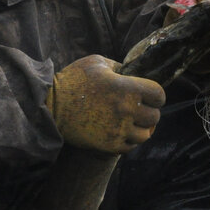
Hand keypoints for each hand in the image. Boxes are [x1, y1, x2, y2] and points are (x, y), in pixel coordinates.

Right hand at [47, 55, 165, 152]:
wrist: (50, 106)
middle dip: (149, 112)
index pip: (159, 95)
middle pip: (155, 117)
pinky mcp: (109, 145)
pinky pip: (130, 147)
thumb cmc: (73, 80)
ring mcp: (119, 130)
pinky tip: (121, 132)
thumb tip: (132, 72)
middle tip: (139, 110)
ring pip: (145, 135)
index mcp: (127, 88)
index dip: (156, 95)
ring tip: (132, 124)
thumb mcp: (97, 63)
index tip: (150, 96)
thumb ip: (119, 66)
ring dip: (141, 129)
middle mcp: (126, 110)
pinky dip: (129, 141)